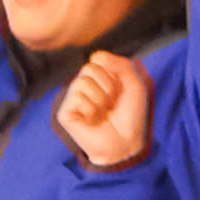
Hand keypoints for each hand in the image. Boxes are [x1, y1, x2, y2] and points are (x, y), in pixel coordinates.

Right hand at [55, 50, 153, 172]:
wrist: (127, 143)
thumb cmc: (131, 115)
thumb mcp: (135, 84)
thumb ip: (121, 64)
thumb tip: (96, 55)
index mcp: (97, 78)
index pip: (97, 57)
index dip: (114, 73)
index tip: (120, 91)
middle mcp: (82, 86)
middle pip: (89, 68)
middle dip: (107, 85)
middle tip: (111, 103)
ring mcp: (72, 100)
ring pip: (82, 81)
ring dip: (100, 98)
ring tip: (103, 112)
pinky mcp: (65, 113)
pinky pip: (76, 97)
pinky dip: (91, 109)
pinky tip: (93, 120)